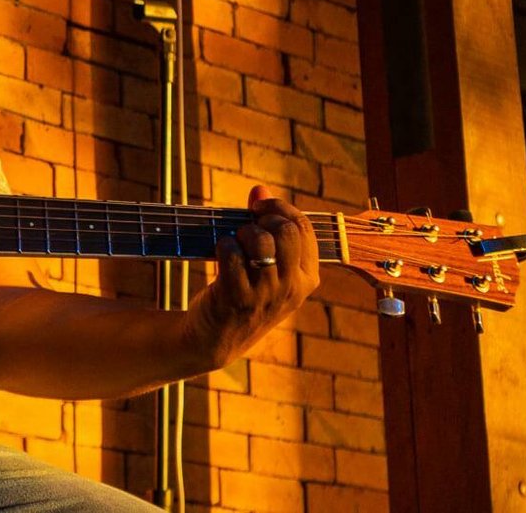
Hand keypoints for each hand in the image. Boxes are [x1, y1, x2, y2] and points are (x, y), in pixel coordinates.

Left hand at [182, 185, 320, 369]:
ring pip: (260, 240)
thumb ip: (267, 226)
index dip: (280, 208)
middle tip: (246, 226)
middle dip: (261, 219)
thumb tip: (259, 189)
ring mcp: (266, 294)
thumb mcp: (267, 266)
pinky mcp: (237, 297)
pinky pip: (232, 253)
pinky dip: (223, 244)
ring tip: (235, 241)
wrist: (217, 337)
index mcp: (307, 277)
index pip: (304, 228)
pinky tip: (221, 253)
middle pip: (285, 231)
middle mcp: (292, 286)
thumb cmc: (244, 293)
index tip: (260, 207)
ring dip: (241, 232)